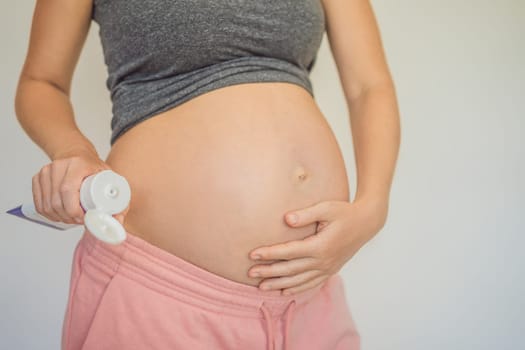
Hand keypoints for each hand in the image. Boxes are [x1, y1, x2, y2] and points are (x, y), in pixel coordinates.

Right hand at [32, 147, 127, 225]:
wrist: (76, 152)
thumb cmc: (93, 167)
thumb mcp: (110, 177)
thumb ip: (119, 198)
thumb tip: (118, 221)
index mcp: (77, 164)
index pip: (68, 190)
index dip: (74, 210)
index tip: (84, 218)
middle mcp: (59, 166)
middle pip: (56, 201)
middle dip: (68, 217)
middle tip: (80, 220)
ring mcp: (46, 171)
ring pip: (46, 204)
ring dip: (59, 217)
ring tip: (72, 218)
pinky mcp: (38, 178)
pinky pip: (39, 203)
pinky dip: (48, 213)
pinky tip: (59, 215)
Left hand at [247, 198, 387, 294]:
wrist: (366, 223)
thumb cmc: (344, 212)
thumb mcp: (327, 208)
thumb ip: (306, 214)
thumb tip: (286, 219)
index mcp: (320, 246)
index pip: (289, 252)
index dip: (270, 253)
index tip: (252, 254)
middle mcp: (323, 261)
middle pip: (290, 269)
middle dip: (269, 272)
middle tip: (250, 273)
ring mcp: (327, 268)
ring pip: (299, 280)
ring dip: (279, 284)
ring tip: (261, 287)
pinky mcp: (330, 270)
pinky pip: (311, 283)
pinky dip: (296, 289)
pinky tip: (283, 291)